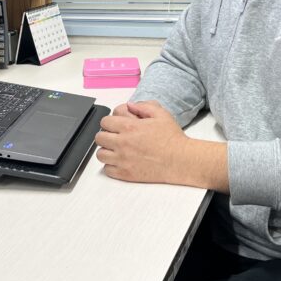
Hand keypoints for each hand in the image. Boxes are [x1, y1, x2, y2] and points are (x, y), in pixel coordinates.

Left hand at [95, 101, 227, 190]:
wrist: (181, 160)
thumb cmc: (172, 139)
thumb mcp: (161, 114)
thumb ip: (143, 106)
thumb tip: (130, 105)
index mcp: (129, 127)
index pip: (105, 122)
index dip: (109, 122)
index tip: (115, 126)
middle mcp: (123, 143)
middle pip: (99, 138)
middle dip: (106, 135)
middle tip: (114, 137)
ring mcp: (123, 160)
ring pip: (100, 154)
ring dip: (106, 151)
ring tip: (116, 150)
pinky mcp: (126, 174)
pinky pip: (108, 170)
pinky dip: (111, 166)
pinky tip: (120, 162)